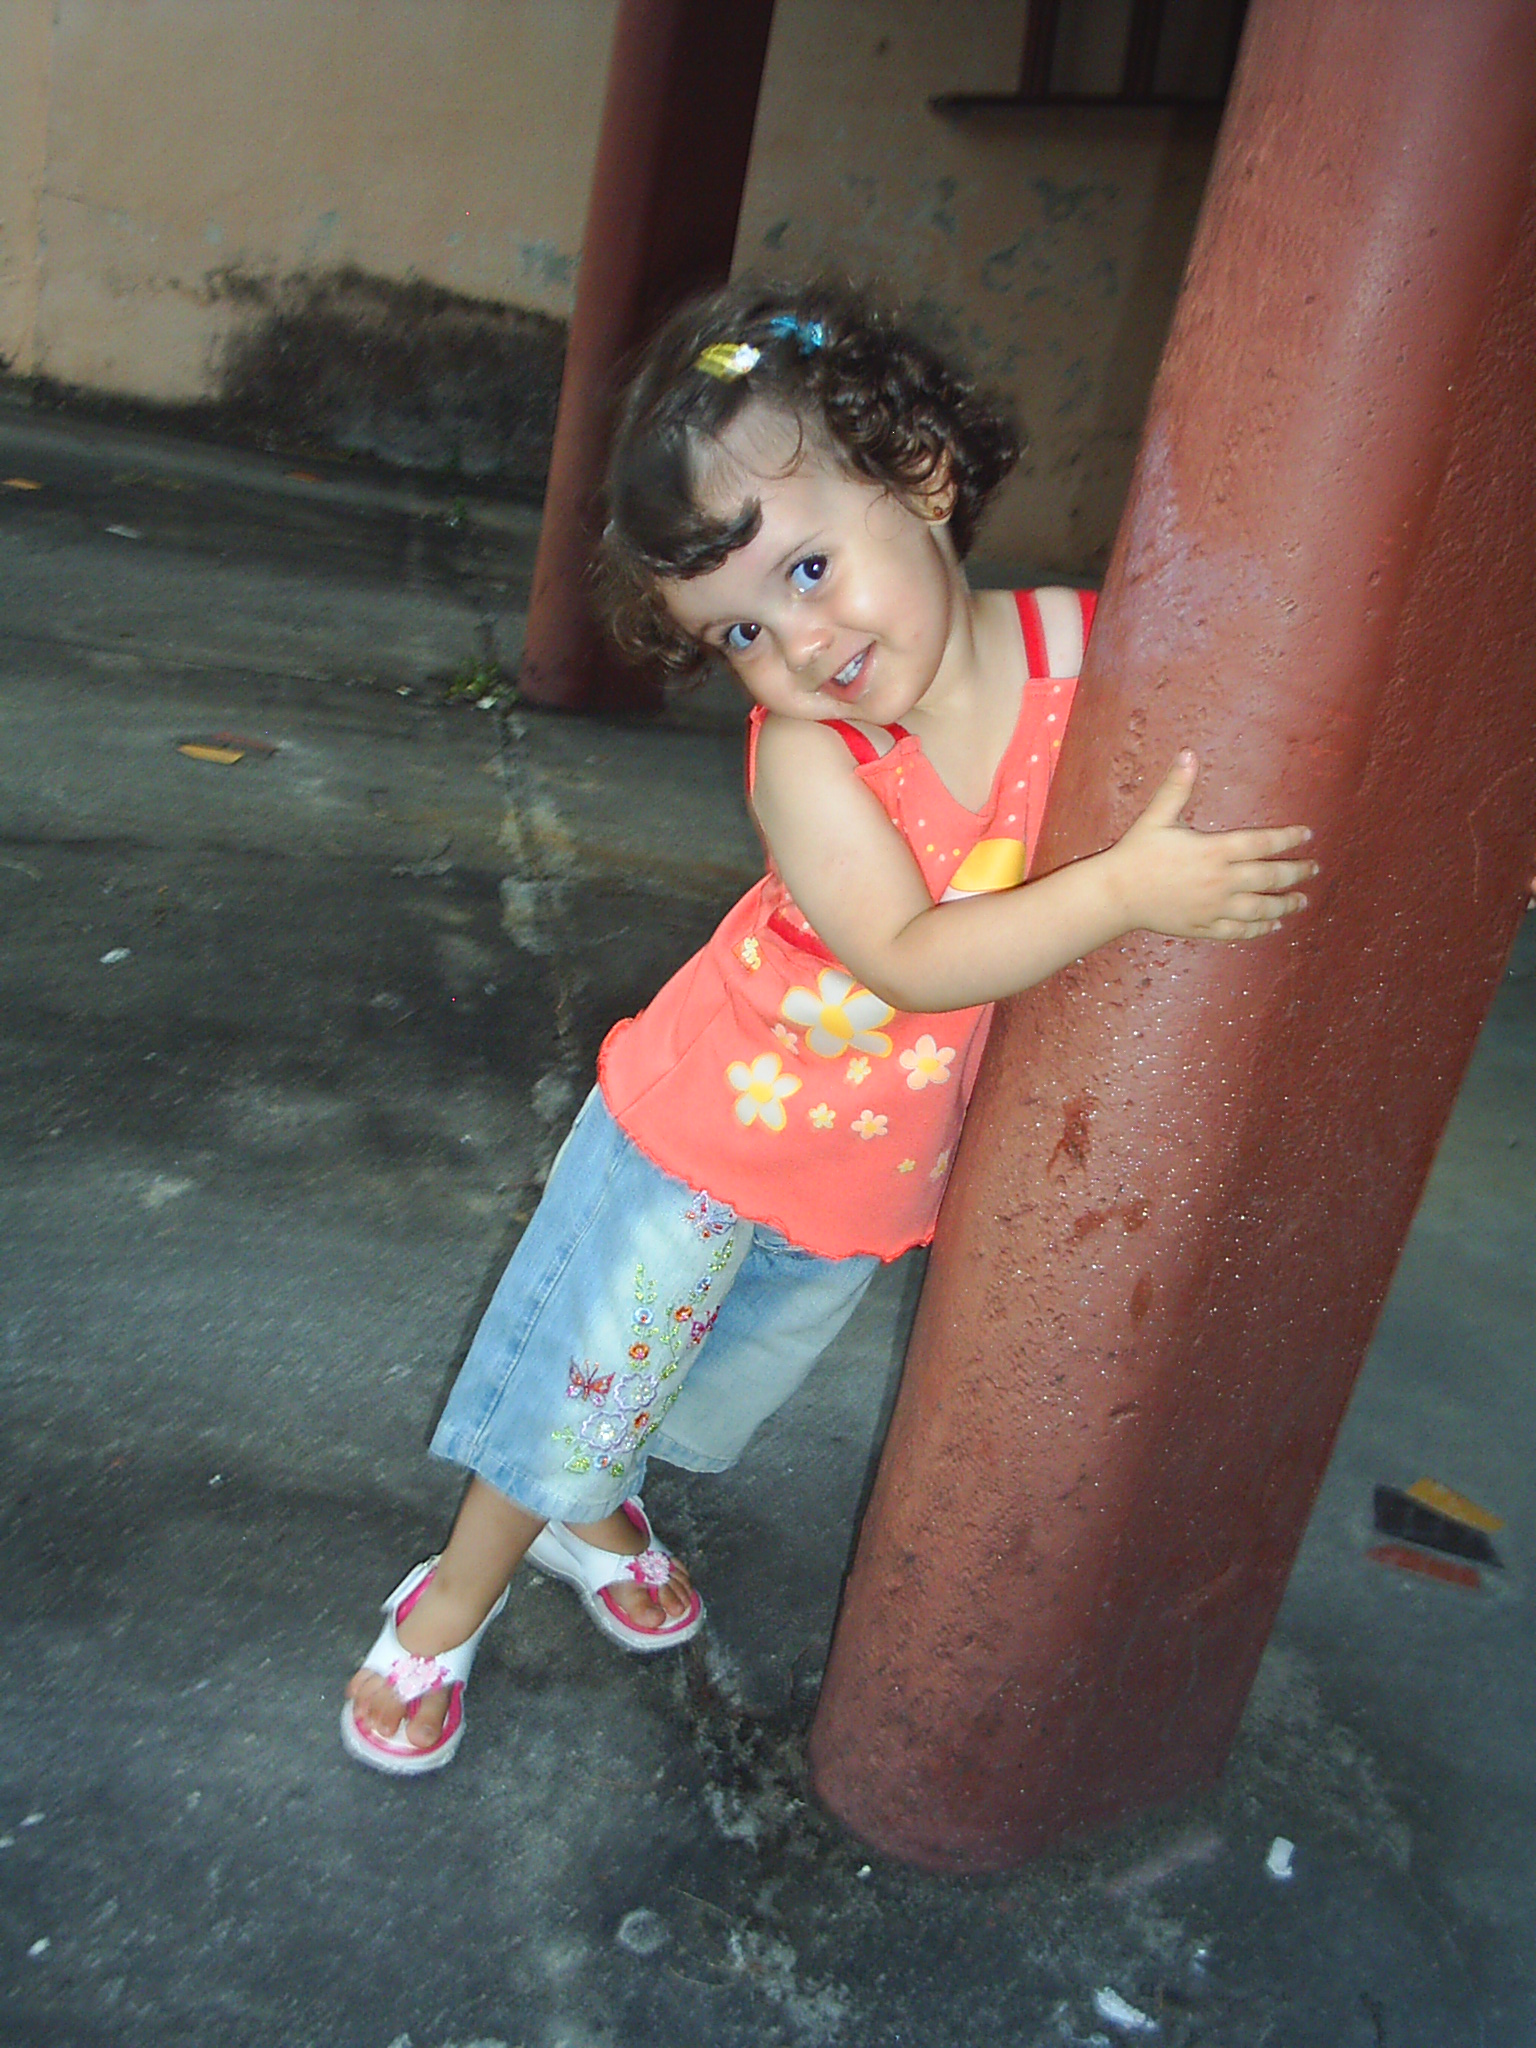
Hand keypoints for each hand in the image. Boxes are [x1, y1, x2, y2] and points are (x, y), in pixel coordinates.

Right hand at [1107, 751, 1315, 939]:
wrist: (1116, 894)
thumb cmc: (1135, 853)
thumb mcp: (1156, 817)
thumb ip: (1177, 787)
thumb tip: (1188, 753)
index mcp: (1213, 850)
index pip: (1262, 842)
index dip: (1288, 838)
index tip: (1306, 835)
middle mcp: (1220, 881)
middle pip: (1270, 877)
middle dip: (1296, 873)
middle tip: (1313, 869)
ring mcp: (1214, 907)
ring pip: (1260, 908)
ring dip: (1285, 904)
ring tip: (1302, 901)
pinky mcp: (1204, 927)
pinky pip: (1239, 931)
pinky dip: (1260, 929)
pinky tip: (1273, 924)